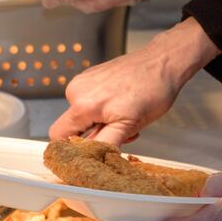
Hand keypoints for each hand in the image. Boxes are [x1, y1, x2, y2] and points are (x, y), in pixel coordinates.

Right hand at [48, 20, 219, 144]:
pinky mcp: (90, 76)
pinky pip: (89, 102)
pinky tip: (122, 105)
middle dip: (94, 136)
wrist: (162, 61)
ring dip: (102, 124)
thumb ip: (105, 144)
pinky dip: (103, 110)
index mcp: (82, 105)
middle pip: (73, 127)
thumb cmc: (152, 90)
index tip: (91, 153)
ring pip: (84, 116)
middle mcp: (76, 91)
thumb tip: (90, 159)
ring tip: (126, 117)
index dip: (72, 149)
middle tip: (121, 133)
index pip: (58, 137)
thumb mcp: (130, 125)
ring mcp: (83, 81)